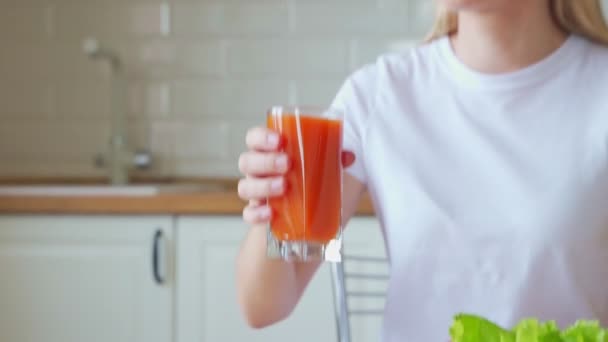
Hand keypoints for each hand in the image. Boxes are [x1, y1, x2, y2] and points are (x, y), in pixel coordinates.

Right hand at [238, 127, 354, 224]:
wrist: (299, 217)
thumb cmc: (303, 182)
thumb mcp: (318, 168)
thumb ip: (331, 158)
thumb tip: (348, 156)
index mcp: (267, 153)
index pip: (253, 138)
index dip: (261, 137)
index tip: (279, 140)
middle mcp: (257, 171)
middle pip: (247, 161)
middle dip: (265, 161)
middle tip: (287, 163)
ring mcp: (255, 193)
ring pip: (245, 187)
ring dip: (263, 185)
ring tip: (283, 186)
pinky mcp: (257, 214)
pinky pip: (248, 214)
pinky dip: (256, 214)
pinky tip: (270, 213)